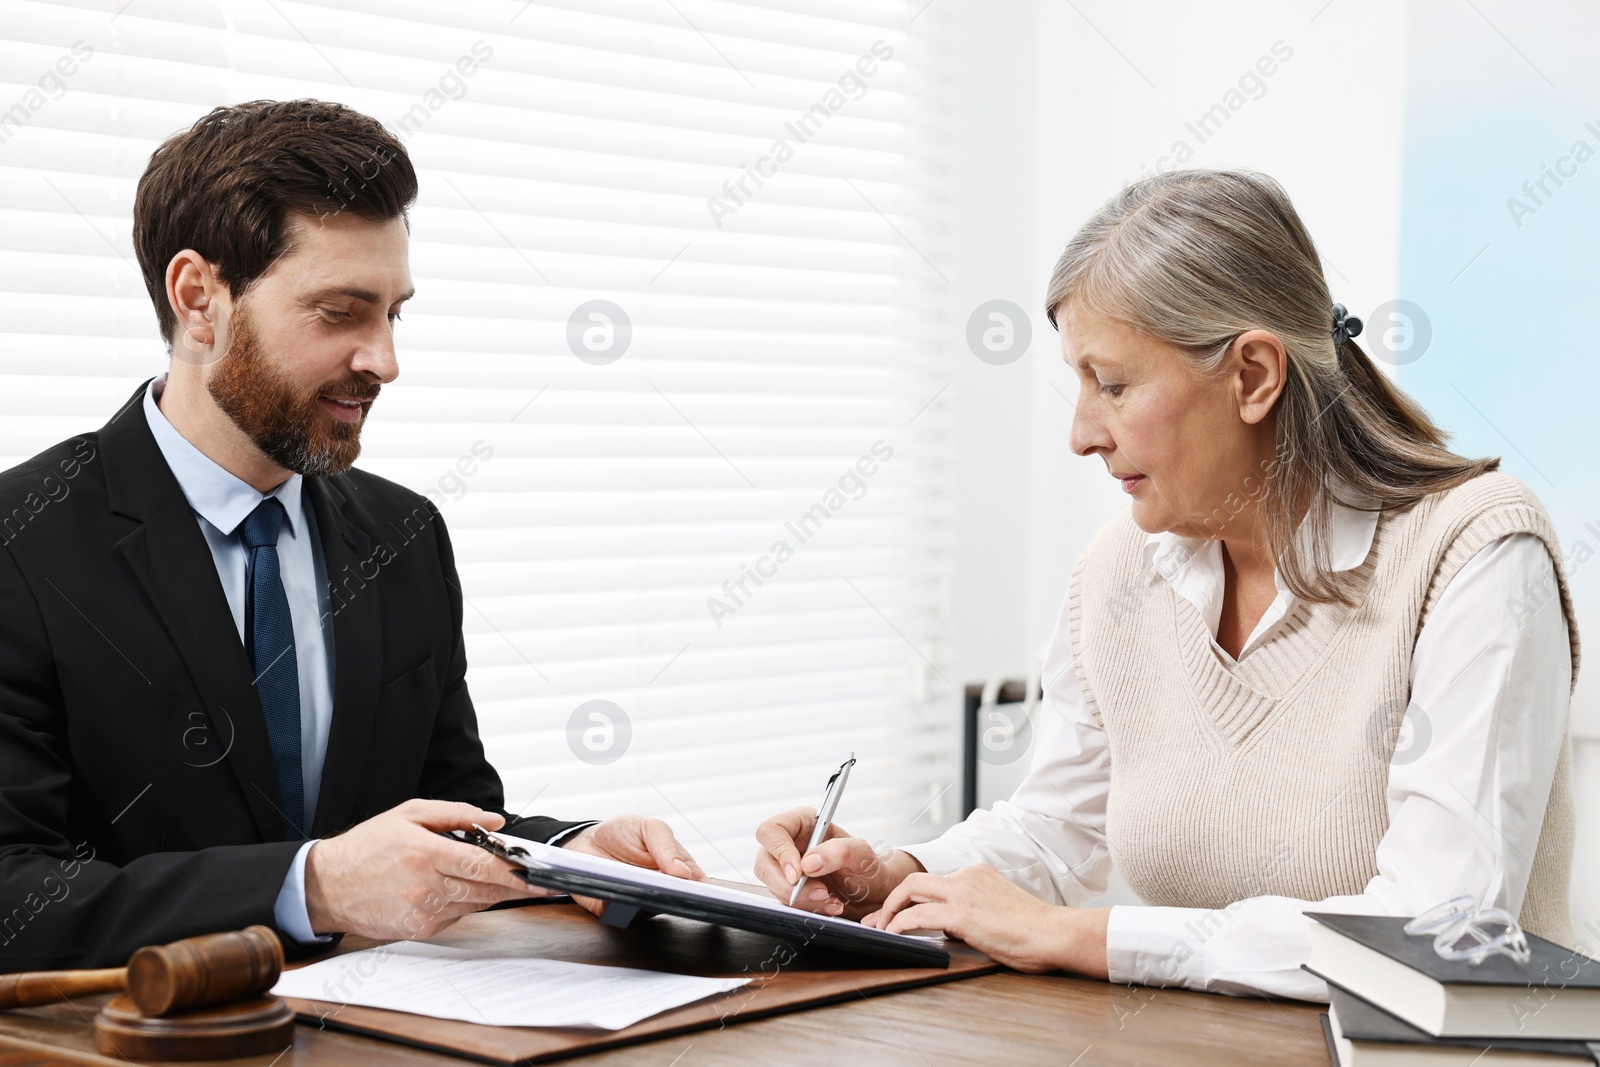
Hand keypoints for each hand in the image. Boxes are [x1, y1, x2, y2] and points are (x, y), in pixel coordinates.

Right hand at [304, 799, 554, 939]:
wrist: (328, 886)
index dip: (517, 872)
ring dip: (491, 893)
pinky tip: (459, 888)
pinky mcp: (420, 929)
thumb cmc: (367, 847)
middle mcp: (427, 886)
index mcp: (427, 853)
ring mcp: (424, 912)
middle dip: (515, 885)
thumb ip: (456, 815)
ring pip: (475, 904)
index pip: (485, 866)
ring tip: (499, 878)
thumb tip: (495, 821)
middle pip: (487, 890)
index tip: (539, 873)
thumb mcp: (409, 814)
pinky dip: (465, 902)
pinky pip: (457, 916)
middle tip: (536, 880)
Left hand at [559, 815, 704, 917]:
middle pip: (676, 903)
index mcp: (677, 870)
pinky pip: (618, 914)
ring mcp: (639, 902)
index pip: (698, 887)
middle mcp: (662, 890)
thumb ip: (667, 847)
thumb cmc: (625, 833)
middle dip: (678, 899)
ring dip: (648, 901)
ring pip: (649, 911)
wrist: (586, 841)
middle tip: (676, 890)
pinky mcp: (612, 910)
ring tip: (647, 887)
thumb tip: (684, 873)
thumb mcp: (650, 828)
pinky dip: (618, 905)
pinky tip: (617, 894)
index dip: (706, 893)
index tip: (708, 894)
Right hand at [752, 806, 923, 919]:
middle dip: (790, 885)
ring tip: (831, 900)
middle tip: (820, 893)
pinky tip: (828, 906)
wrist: (873, 893)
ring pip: (773, 885)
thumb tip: (809, 862)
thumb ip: (838, 851)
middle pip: (765, 863)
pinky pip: (784, 902)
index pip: (771, 831)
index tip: (799, 874)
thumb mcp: (862, 853)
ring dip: (801, 899)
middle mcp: (789, 843)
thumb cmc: (867, 866)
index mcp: (801, 823)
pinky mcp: (788, 889)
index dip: (780, 852)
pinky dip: (805, 909)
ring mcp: (785, 868)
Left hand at [861, 863, 1109, 975]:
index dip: (911, 898)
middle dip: (891, 899)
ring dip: (889, 910)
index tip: (897, 913)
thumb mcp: (1000, 911)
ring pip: (910, 890)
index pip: (935, 881)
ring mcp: (964, 891)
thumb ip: (974, 912)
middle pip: (916, 880)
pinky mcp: (962, 913)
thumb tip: (950, 928)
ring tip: (879, 929)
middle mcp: (968, 875)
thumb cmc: (1036, 931)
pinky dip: (899, 924)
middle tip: (877, 920)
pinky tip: (893, 935)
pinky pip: (918, 915)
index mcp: (978, 874)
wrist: (1056, 933)